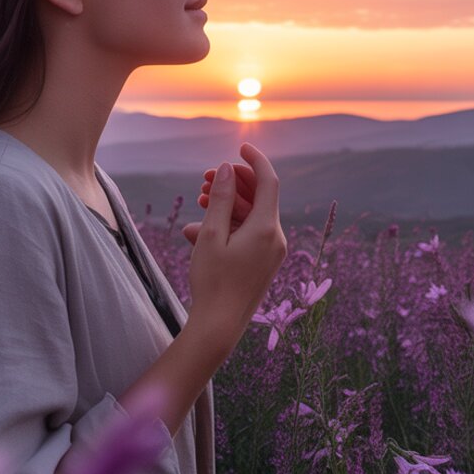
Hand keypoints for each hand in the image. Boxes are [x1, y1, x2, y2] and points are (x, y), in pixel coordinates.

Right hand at [183, 142, 286, 341]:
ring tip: (200, 199)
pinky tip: (197, 230)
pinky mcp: (263, 263)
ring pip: (251, 216)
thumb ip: (222, 198)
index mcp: (267, 228)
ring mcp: (271, 252)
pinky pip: (248, 235)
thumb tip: (229, 169)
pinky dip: (227, 227)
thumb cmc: (213, 281)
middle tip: (207, 178)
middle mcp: (275, 238)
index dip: (255, 160)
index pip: (268, 182)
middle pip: (259, 198)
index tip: (240, 146)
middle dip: (234, 184)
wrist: (219, 327)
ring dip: (227, 205)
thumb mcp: (211, 235)